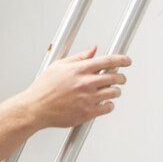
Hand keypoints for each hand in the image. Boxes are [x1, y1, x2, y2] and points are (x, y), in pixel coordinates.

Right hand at [16, 45, 130, 130]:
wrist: (35, 108)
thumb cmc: (44, 88)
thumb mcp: (59, 66)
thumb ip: (79, 57)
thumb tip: (93, 49)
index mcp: (80, 69)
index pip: (108, 60)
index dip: (122, 59)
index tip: (127, 61)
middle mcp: (86, 82)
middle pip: (114, 76)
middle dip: (121, 77)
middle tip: (121, 78)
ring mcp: (88, 98)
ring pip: (113, 92)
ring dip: (116, 91)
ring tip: (113, 91)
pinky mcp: (87, 112)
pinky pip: (107, 108)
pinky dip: (110, 105)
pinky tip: (106, 103)